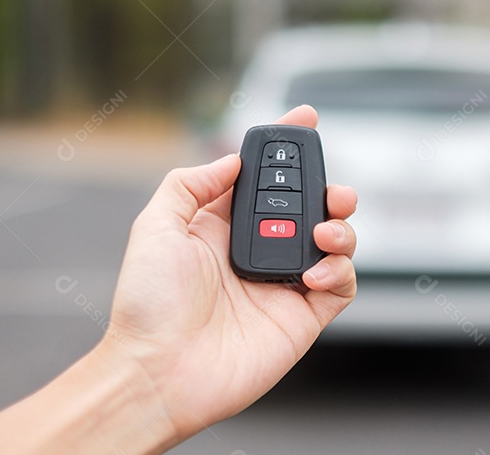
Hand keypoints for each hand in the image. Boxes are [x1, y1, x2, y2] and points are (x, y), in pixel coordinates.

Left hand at [101, 105, 357, 441]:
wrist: (159, 371)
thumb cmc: (147, 306)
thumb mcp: (155, 225)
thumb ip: (192, 183)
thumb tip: (233, 158)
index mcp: (223, 226)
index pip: (263, 178)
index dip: (285, 146)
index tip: (304, 118)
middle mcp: (257, 251)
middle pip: (309, 207)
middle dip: (329, 188)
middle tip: (333, 190)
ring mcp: (282, 285)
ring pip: (334, 241)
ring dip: (340, 227)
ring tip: (324, 232)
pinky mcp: (302, 318)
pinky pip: (342, 284)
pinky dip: (340, 270)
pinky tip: (316, 271)